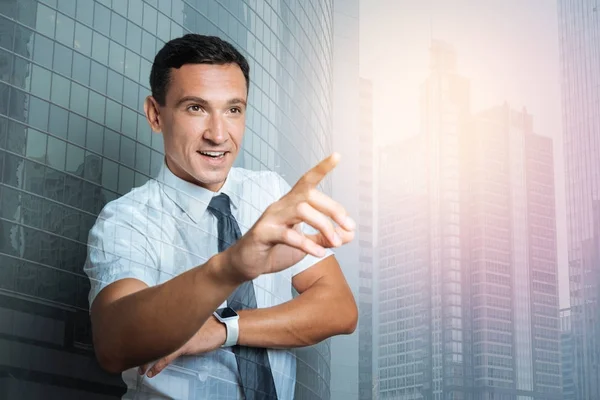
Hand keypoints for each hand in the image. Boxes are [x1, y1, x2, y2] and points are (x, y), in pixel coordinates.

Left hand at [138, 316, 225, 377]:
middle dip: (140, 350)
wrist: (221, 327)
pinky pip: (167, 357)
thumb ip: (177, 323)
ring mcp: (178, 335)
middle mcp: (173, 325)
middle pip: (150, 337)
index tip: (134, 346)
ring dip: (146, 360)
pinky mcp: (184, 345)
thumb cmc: (207, 324)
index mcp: (173, 318)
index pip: (152, 327)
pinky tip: (152, 372)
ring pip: (156, 348)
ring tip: (140, 369)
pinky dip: (158, 365)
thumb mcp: (189, 321)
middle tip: (132, 359)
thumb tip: (165, 330)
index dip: (141, 337)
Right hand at [224, 152, 354, 281]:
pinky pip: (288, 235)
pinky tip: (319, 253)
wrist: (247, 264)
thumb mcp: (307, 244)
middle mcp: (281, 206)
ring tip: (335, 243)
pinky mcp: (263, 233)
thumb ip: (326, 237)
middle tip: (349, 227)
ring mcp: (271, 218)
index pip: (307, 180)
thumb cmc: (275, 249)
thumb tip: (350, 233)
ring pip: (301, 210)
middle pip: (309, 195)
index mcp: (292, 204)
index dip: (321, 168)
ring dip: (324, 226)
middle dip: (333, 209)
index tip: (337, 156)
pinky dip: (307, 244)